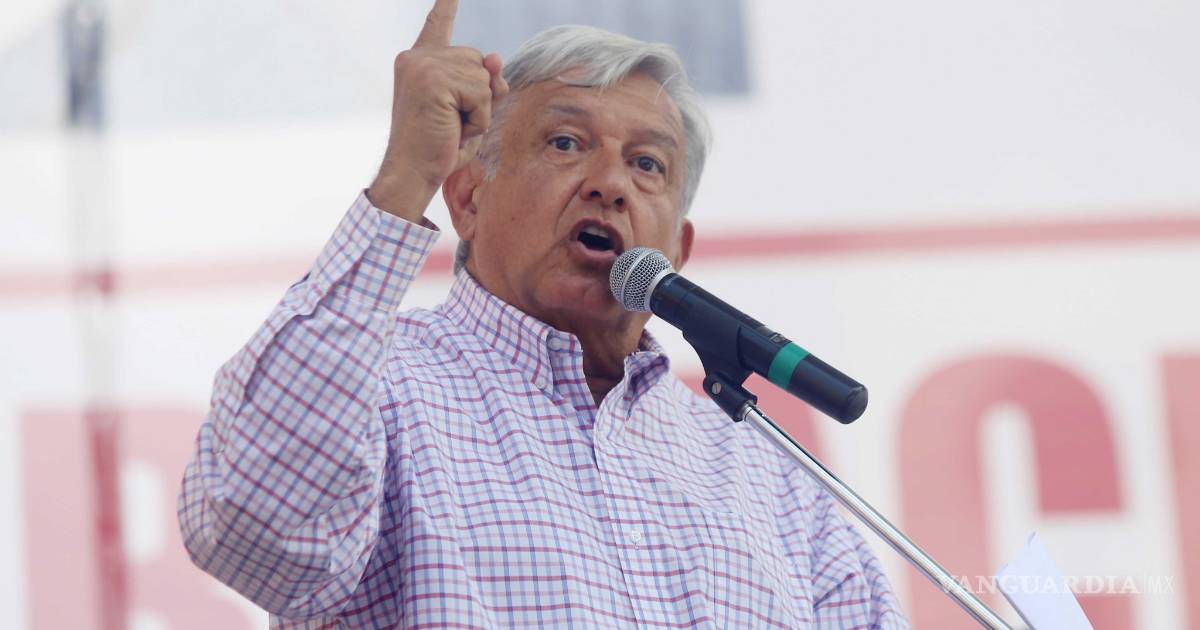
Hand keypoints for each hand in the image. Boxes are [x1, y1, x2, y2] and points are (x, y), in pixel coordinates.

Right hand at [367, 0, 508, 220]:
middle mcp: (417, 57)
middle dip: (479, 95)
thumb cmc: (438, 148)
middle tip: (451, 122)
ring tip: (451, 127)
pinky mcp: (434, 79)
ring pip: (484, 78)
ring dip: (479, 110)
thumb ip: (485, 82)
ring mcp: (424, 65)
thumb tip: (496, 58)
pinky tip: (454, 129)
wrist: (411, 173)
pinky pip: (482, 93)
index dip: (445, 5)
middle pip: (479, 60)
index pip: (437, 25)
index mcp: (418, 61)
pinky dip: (478, 117)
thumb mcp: (469, 110)